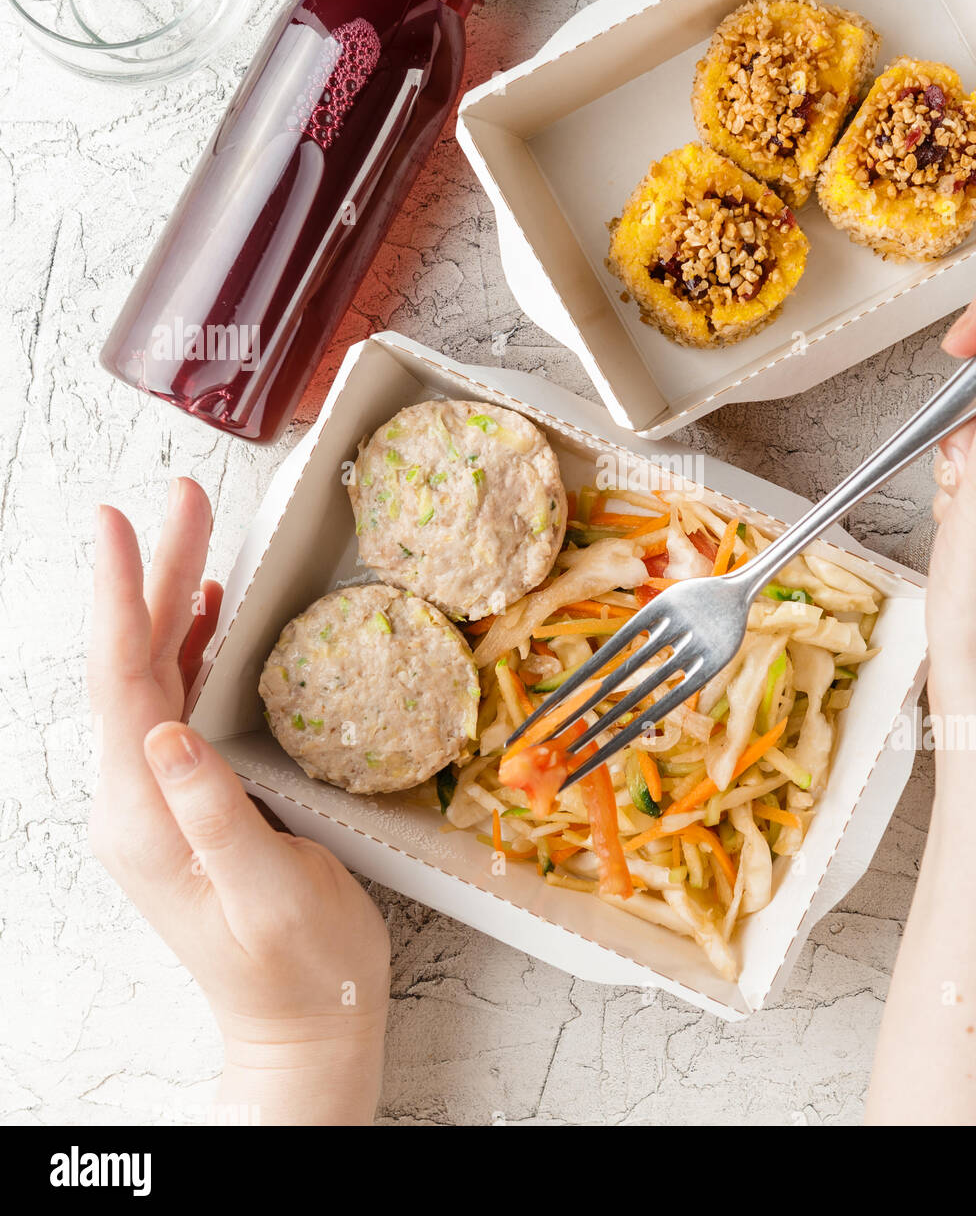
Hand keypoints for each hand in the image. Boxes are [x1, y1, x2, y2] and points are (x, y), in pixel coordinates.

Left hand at [88, 478, 391, 1124]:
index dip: (122, 600)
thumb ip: (216, 814)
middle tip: (184, 500)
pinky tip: (206, 616)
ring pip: (154, 678)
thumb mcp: (268, 896)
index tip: (119, 525)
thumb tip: (169, 733)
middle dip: (153, 577)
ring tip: (197, 534)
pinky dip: (189, 648)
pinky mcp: (189, 801)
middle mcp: (137, 801)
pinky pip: (178, 704)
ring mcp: (159, 800)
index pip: (122, 686)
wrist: (302, 1029)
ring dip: (171, 602)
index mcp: (144, 818)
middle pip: (135, 667)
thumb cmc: (300, 971)